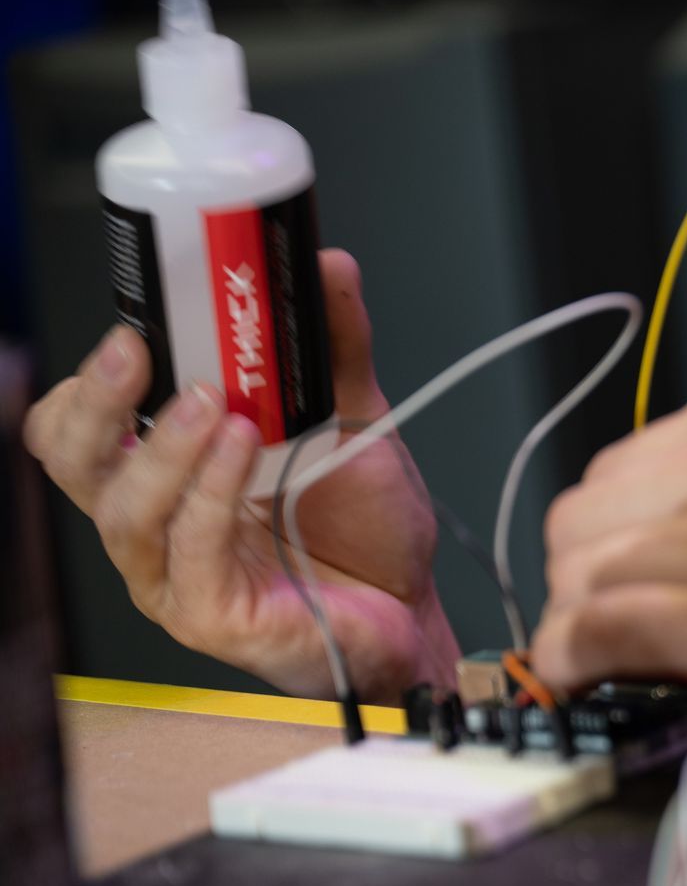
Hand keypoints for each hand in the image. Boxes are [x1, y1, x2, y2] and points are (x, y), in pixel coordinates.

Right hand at [24, 250, 457, 700]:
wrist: (414, 605)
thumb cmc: (364, 527)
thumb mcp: (352, 418)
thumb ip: (333, 347)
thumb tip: (328, 267)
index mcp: (167, 471)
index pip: (82, 423)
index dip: (92, 377)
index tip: (134, 322)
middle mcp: (156, 523)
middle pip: (73, 462)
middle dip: (95, 403)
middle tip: (139, 352)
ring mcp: (174, 575)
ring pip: (124, 509)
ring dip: (165, 449)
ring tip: (214, 404)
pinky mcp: (211, 617)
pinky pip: (190, 552)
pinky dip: (212, 496)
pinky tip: (243, 454)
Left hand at [532, 379, 686, 723]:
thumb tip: (679, 528)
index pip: (613, 472)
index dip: (608, 534)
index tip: (622, 572)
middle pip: (578, 522)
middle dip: (582, 578)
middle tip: (612, 622)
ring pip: (578, 581)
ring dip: (578, 626)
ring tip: (607, 661)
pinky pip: (599, 636)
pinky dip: (574, 662)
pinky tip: (589, 680)